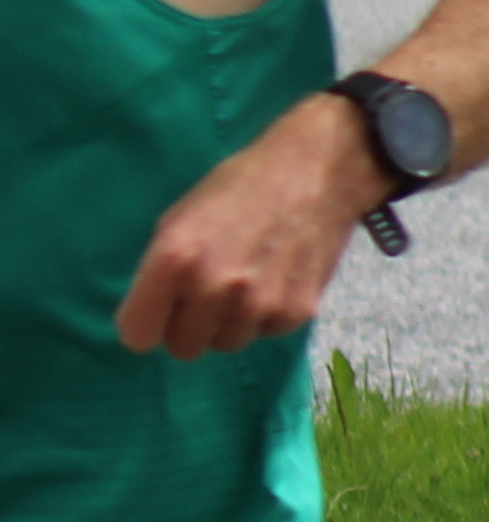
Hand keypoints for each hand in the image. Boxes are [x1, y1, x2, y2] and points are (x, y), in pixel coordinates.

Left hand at [114, 96, 379, 358]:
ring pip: (226, 344)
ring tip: (245, 283)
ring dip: (229, 322)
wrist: (316, 173)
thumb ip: (161, 271)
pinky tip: (275, 279)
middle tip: (205, 295)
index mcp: (173, 258)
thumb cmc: (238, 188)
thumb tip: (156, 314)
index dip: (145, 325)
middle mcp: (213, 286)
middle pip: (183, 348)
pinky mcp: (296, 311)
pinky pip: (265, 333)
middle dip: (189, 326)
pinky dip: (266, 314)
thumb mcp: (180, 219)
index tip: (157, 314)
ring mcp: (258, 303)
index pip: (138, 335)